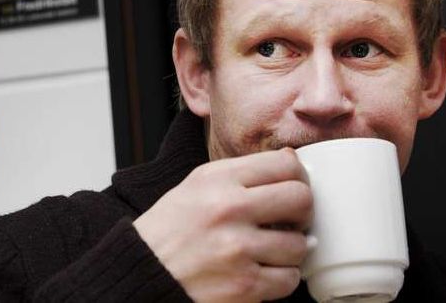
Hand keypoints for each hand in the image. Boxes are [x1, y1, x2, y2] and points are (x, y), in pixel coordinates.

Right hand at [133, 148, 312, 302]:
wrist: (143, 272)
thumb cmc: (168, 231)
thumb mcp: (195, 186)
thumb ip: (241, 173)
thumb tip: (292, 160)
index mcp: (216, 178)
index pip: (285, 164)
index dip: (298, 177)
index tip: (293, 188)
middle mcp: (228, 209)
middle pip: (301, 199)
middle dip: (302, 212)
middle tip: (290, 220)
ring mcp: (237, 248)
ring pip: (299, 244)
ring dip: (289, 251)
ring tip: (268, 249)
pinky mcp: (244, 284)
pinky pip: (289, 280)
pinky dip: (281, 278)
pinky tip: (262, 270)